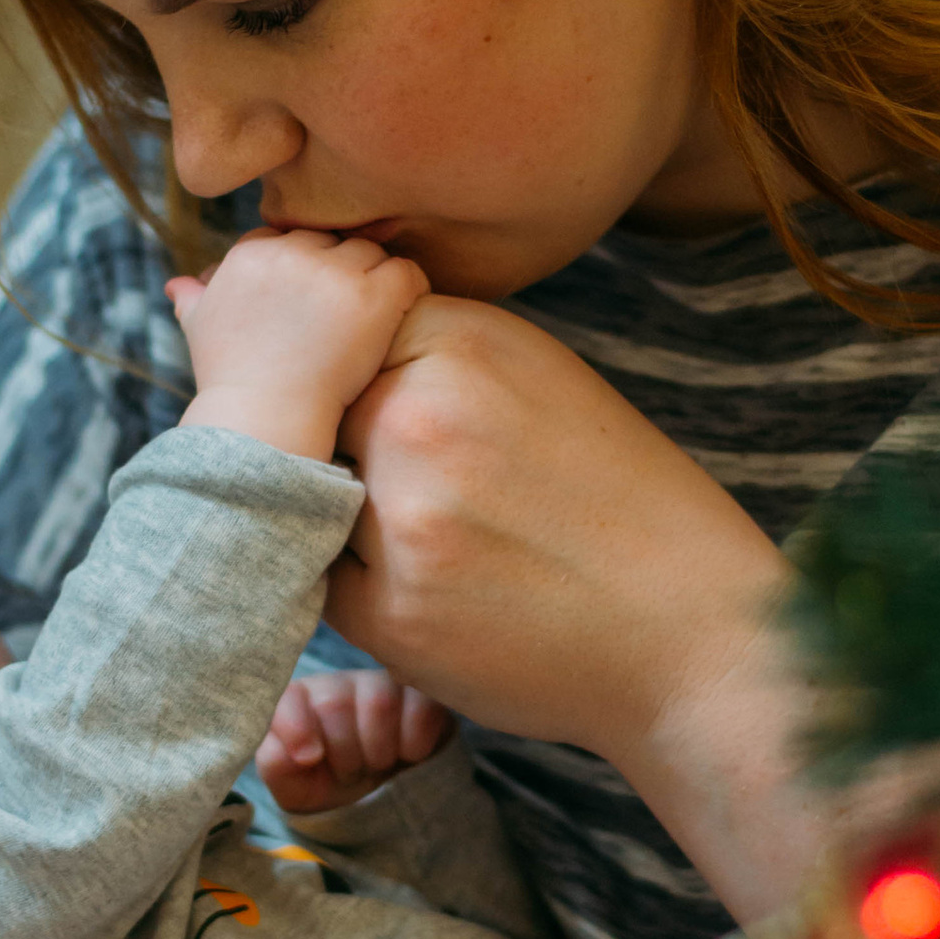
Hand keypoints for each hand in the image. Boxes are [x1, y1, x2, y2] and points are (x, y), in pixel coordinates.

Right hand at [166, 226, 428, 461]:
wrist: (263, 422)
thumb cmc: (231, 382)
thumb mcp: (199, 330)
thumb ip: (192, 298)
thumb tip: (177, 285)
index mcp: (249, 252)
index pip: (288, 237)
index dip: (301, 269)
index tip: (306, 307)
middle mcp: (290, 253)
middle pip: (330, 240)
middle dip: (335, 272)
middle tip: (342, 315)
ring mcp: (333, 273)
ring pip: (368, 252)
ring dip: (372, 280)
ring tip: (368, 320)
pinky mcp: (372, 298)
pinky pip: (406, 272)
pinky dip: (408, 290)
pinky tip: (398, 316)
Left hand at [258, 668, 451, 813]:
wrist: (377, 796)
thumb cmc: (328, 783)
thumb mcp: (293, 785)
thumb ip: (276, 763)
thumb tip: (297, 752)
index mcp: (298, 701)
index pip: (289, 698)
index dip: (297, 728)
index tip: (309, 759)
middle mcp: (337, 684)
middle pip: (335, 704)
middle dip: (343, 754)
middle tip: (350, 771)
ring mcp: (381, 684)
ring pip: (379, 704)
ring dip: (377, 751)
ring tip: (376, 765)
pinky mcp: (421, 694)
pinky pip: (421, 710)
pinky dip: (413, 745)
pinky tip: (407, 756)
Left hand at [330, 295, 830, 927]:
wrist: (696, 635)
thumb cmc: (620, 503)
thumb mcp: (543, 381)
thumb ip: (429, 345)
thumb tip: (242, 304)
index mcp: (468, 341)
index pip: (331, 328)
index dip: (344, 377)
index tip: (379, 417)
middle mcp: (424, 415)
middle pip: (303, 408)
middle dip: (334, 448)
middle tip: (423, 492)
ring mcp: (403, 516)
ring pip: (301, 495)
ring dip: (341, 517)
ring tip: (448, 539)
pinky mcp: (392, 611)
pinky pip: (317, 580)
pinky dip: (356, 587)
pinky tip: (441, 591)